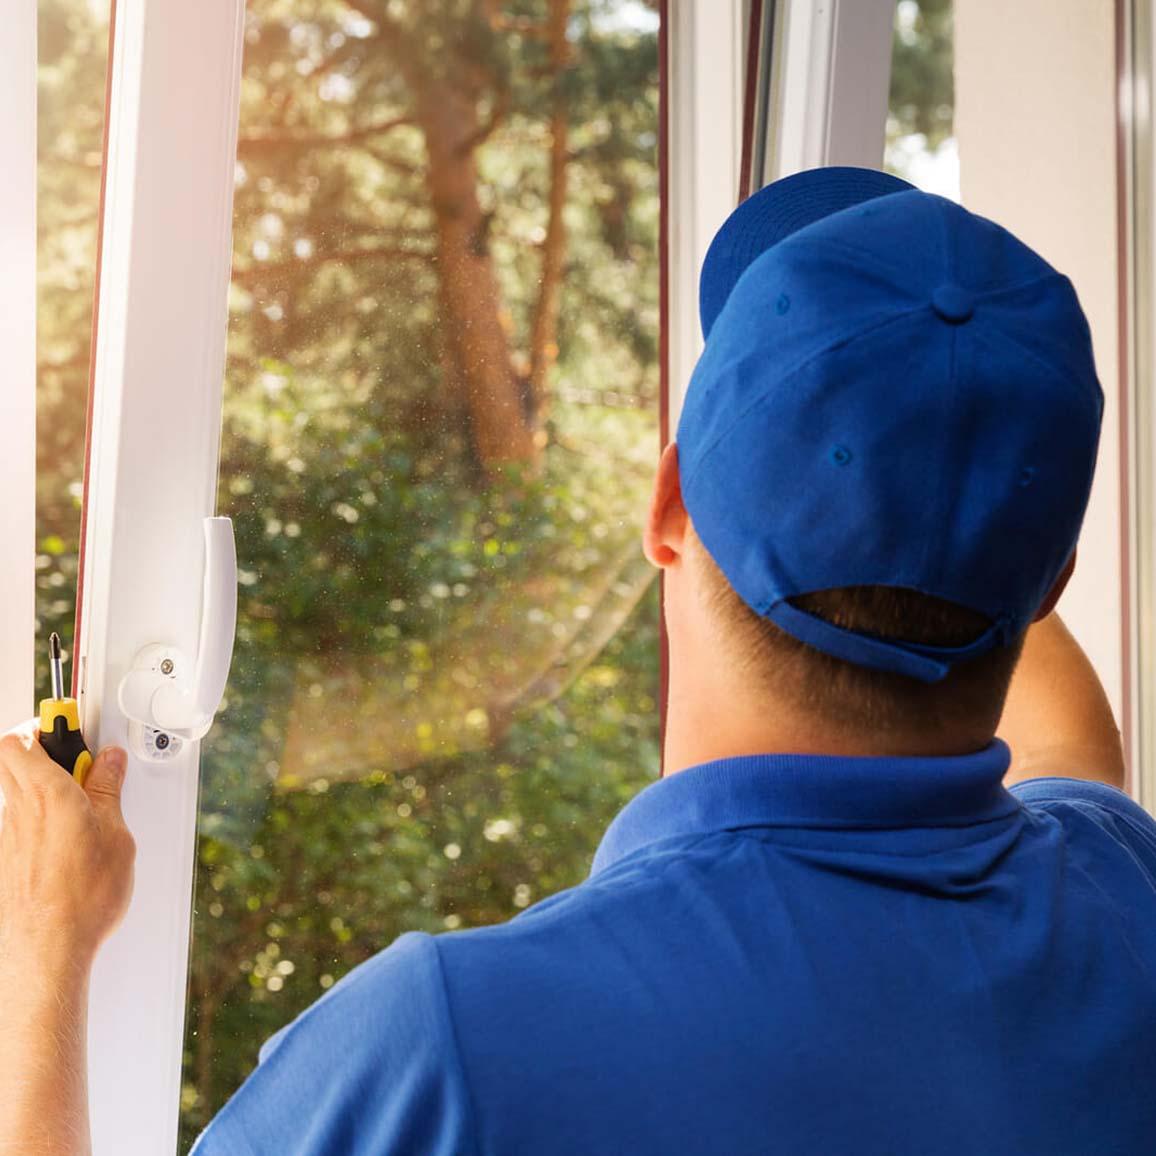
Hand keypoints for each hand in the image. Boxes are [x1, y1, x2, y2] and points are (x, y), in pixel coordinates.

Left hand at [0, 724, 134, 968]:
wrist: (44, 950)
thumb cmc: (80, 897)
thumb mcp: (115, 834)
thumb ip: (107, 791)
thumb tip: (108, 763)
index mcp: (48, 792)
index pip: (27, 737)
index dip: (48, 724)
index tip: (72, 722)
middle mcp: (18, 809)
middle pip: (9, 757)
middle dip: (37, 746)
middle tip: (72, 755)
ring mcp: (7, 835)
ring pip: (13, 790)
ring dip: (39, 785)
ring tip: (77, 802)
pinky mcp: (5, 860)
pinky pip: (17, 823)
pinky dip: (37, 819)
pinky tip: (65, 840)